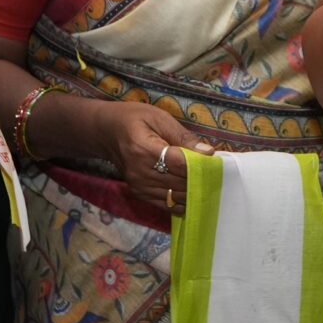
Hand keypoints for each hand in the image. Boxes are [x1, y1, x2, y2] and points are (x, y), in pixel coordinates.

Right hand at [101, 100, 213, 216]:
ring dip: (193, 192)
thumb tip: (207, 152)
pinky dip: (181, 201)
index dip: (200, 165)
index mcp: (145, 150)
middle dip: (200, 179)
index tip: (215, 161)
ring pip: (175, 196)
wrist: (106, 132)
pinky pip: (166, 204)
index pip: (180, 165)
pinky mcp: (140, 194)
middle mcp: (141, 173)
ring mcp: (139, 186)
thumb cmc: (133, 119)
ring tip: (207, 182)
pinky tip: (192, 193)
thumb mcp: (158, 117)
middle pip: (180, 183)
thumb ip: (183, 136)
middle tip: (216, 173)